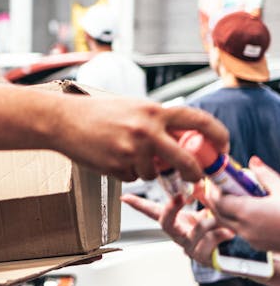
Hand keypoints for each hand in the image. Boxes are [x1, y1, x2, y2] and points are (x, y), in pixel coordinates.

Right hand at [58, 95, 229, 182]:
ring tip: (126, 152)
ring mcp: (132, 151)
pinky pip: (134, 177)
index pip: (198, 121)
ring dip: (147, 169)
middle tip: (196, 177)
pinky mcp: (118, 167)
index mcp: (154, 111)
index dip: (218, 135)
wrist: (63, 121)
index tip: (223, 146)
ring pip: (155, 173)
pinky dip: (127, 172)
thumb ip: (158, 121)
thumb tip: (184, 138)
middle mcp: (147, 131)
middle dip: (194, 173)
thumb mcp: (133, 108)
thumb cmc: (96, 112)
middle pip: (186, 160)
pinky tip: (112, 157)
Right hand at [122, 190, 234, 266]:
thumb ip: (204, 196)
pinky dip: (221, 234)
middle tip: (180, 197)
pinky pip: (210, 243)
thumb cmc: (216, 229)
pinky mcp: (202, 257)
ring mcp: (189, 247)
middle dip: (171, 209)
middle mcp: (178, 235)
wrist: (231, 251)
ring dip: (207, 223)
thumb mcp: (207, 209)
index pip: (153, 211)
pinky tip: (229, 232)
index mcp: (176, 221)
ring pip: (194, 232)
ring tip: (220, 217)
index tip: (125, 197)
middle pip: (164, 223)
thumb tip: (206, 180)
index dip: (138, 204)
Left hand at [202, 157, 279, 250]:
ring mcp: (251, 239)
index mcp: (248, 213)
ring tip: (234, 195)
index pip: (218, 201)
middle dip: (215, 198)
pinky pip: (240, 231)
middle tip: (219, 185)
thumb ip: (264, 175)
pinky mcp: (259, 245)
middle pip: (218, 213)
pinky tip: (248, 209)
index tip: (216, 178)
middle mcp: (245, 228)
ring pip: (228, 223)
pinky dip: (236, 219)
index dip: (214, 188)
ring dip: (225, 210)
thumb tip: (253, 162)